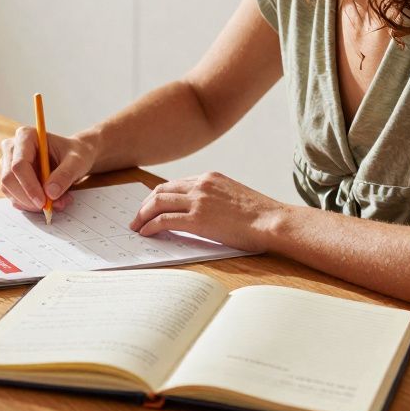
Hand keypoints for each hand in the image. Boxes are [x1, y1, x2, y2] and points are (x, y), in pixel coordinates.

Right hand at [0, 127, 97, 212]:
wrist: (73, 158)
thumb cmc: (74, 154)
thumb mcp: (77, 162)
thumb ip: (65, 175)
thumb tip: (50, 193)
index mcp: (26, 136)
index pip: (19, 165)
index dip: (29, 186)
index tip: (44, 202)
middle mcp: (12, 148)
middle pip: (9, 179)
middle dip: (29, 198)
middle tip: (50, 207)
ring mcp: (8, 164)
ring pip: (9, 190)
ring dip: (31, 203)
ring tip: (57, 202)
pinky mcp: (10, 178)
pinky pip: (14, 197)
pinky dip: (30, 204)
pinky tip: (47, 201)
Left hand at [129, 172, 284, 251]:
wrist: (272, 221)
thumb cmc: (261, 215)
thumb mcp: (235, 197)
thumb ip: (215, 199)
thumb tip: (202, 213)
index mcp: (210, 177)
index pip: (175, 184)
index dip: (160, 195)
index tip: (152, 205)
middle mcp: (201, 184)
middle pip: (161, 190)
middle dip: (145, 204)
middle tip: (137, 216)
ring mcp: (198, 200)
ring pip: (158, 202)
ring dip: (142, 215)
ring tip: (136, 226)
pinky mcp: (197, 219)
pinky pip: (164, 220)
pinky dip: (150, 226)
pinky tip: (146, 233)